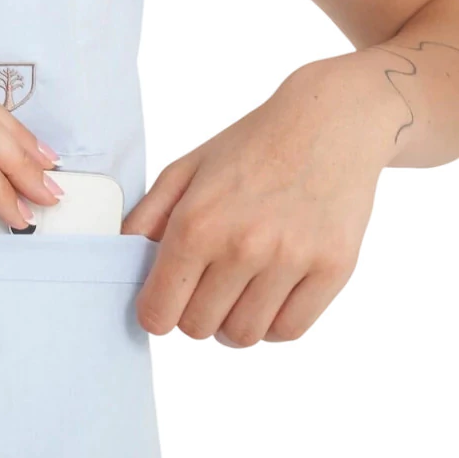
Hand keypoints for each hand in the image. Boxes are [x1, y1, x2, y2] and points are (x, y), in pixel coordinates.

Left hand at [121, 60, 391, 346]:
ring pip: (244, 336)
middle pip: (199, 329)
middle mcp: (243, 246)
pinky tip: (270, 293)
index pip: (159, 311)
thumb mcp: (186, 169)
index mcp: (198, 222)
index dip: (156, 311)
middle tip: (207, 284)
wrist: (328, 121)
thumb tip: (126, 260)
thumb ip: (148, 218)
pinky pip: (289, 330)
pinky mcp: (332, 269)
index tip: (165, 300)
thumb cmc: (253, 144)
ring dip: (234, 322)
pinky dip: (273, 323)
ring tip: (239, 288)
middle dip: (195, 313)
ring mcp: (290, 260)